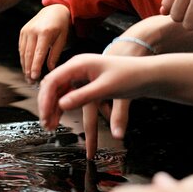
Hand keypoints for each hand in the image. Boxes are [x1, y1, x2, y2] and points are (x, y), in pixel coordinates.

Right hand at [18, 4, 69, 83]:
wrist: (54, 9)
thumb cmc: (61, 25)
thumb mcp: (62, 38)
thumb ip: (55, 54)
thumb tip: (50, 69)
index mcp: (44, 32)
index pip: (38, 54)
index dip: (35, 67)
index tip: (34, 77)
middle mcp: (32, 31)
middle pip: (28, 54)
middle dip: (29, 69)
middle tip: (30, 81)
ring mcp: (25, 30)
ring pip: (23, 52)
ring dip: (24, 65)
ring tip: (28, 77)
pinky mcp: (22, 31)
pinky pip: (21, 47)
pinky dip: (23, 58)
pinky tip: (26, 66)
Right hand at [38, 53, 153, 157]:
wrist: (146, 73)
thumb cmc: (129, 76)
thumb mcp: (106, 87)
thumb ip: (83, 96)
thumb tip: (61, 105)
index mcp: (79, 64)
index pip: (53, 80)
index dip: (46, 100)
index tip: (45, 117)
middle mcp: (76, 68)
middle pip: (53, 86)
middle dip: (47, 105)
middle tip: (46, 125)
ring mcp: (79, 75)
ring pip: (59, 92)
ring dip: (53, 108)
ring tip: (50, 126)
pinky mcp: (85, 83)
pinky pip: (68, 95)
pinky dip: (63, 107)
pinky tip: (59, 119)